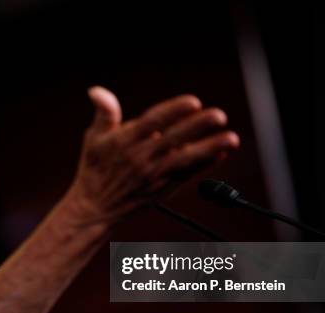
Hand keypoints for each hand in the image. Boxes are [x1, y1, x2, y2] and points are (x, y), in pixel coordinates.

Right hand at [65, 86, 239, 226]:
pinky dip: (203, 166)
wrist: (95, 209)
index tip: (193, 102)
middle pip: (174, 139)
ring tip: (231, 138)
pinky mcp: (161, 190)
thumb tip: (97, 90)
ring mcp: (153, 175)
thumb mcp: (93, 138)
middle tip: (219, 115)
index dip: (173, 111)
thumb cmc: (94, 169)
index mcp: (124, 141)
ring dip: (210, 148)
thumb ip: (104, 113)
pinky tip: (219, 155)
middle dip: (198, 127)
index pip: (152, 122)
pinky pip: (185, 176)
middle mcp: (141, 158)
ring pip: (185, 160)